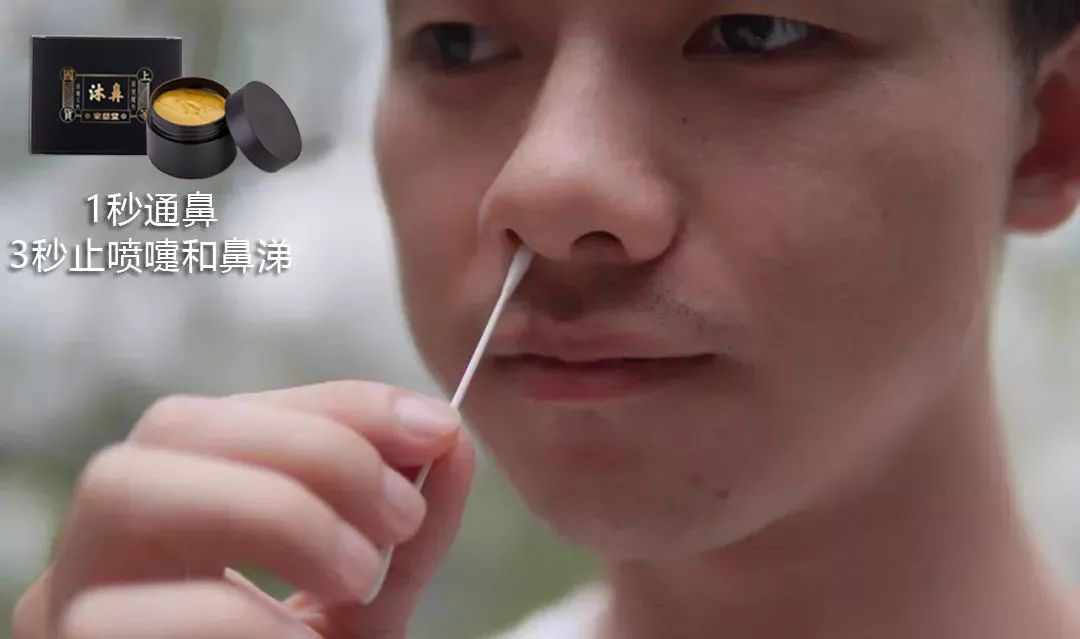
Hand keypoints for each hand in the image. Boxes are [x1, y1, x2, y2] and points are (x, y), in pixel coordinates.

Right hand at [11, 381, 474, 638]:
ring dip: (276, 512)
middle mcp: (104, 548)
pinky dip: (237, 616)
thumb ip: (398, 524)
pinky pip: (123, 614)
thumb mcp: (363, 600)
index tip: (438, 427)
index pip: (235, 411)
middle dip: (312, 451)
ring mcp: (68, 606)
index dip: (341, 405)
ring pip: (127, 489)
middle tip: (399, 517)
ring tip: (360, 578)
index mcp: (172, 511)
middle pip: (173, 426)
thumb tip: (447, 437)